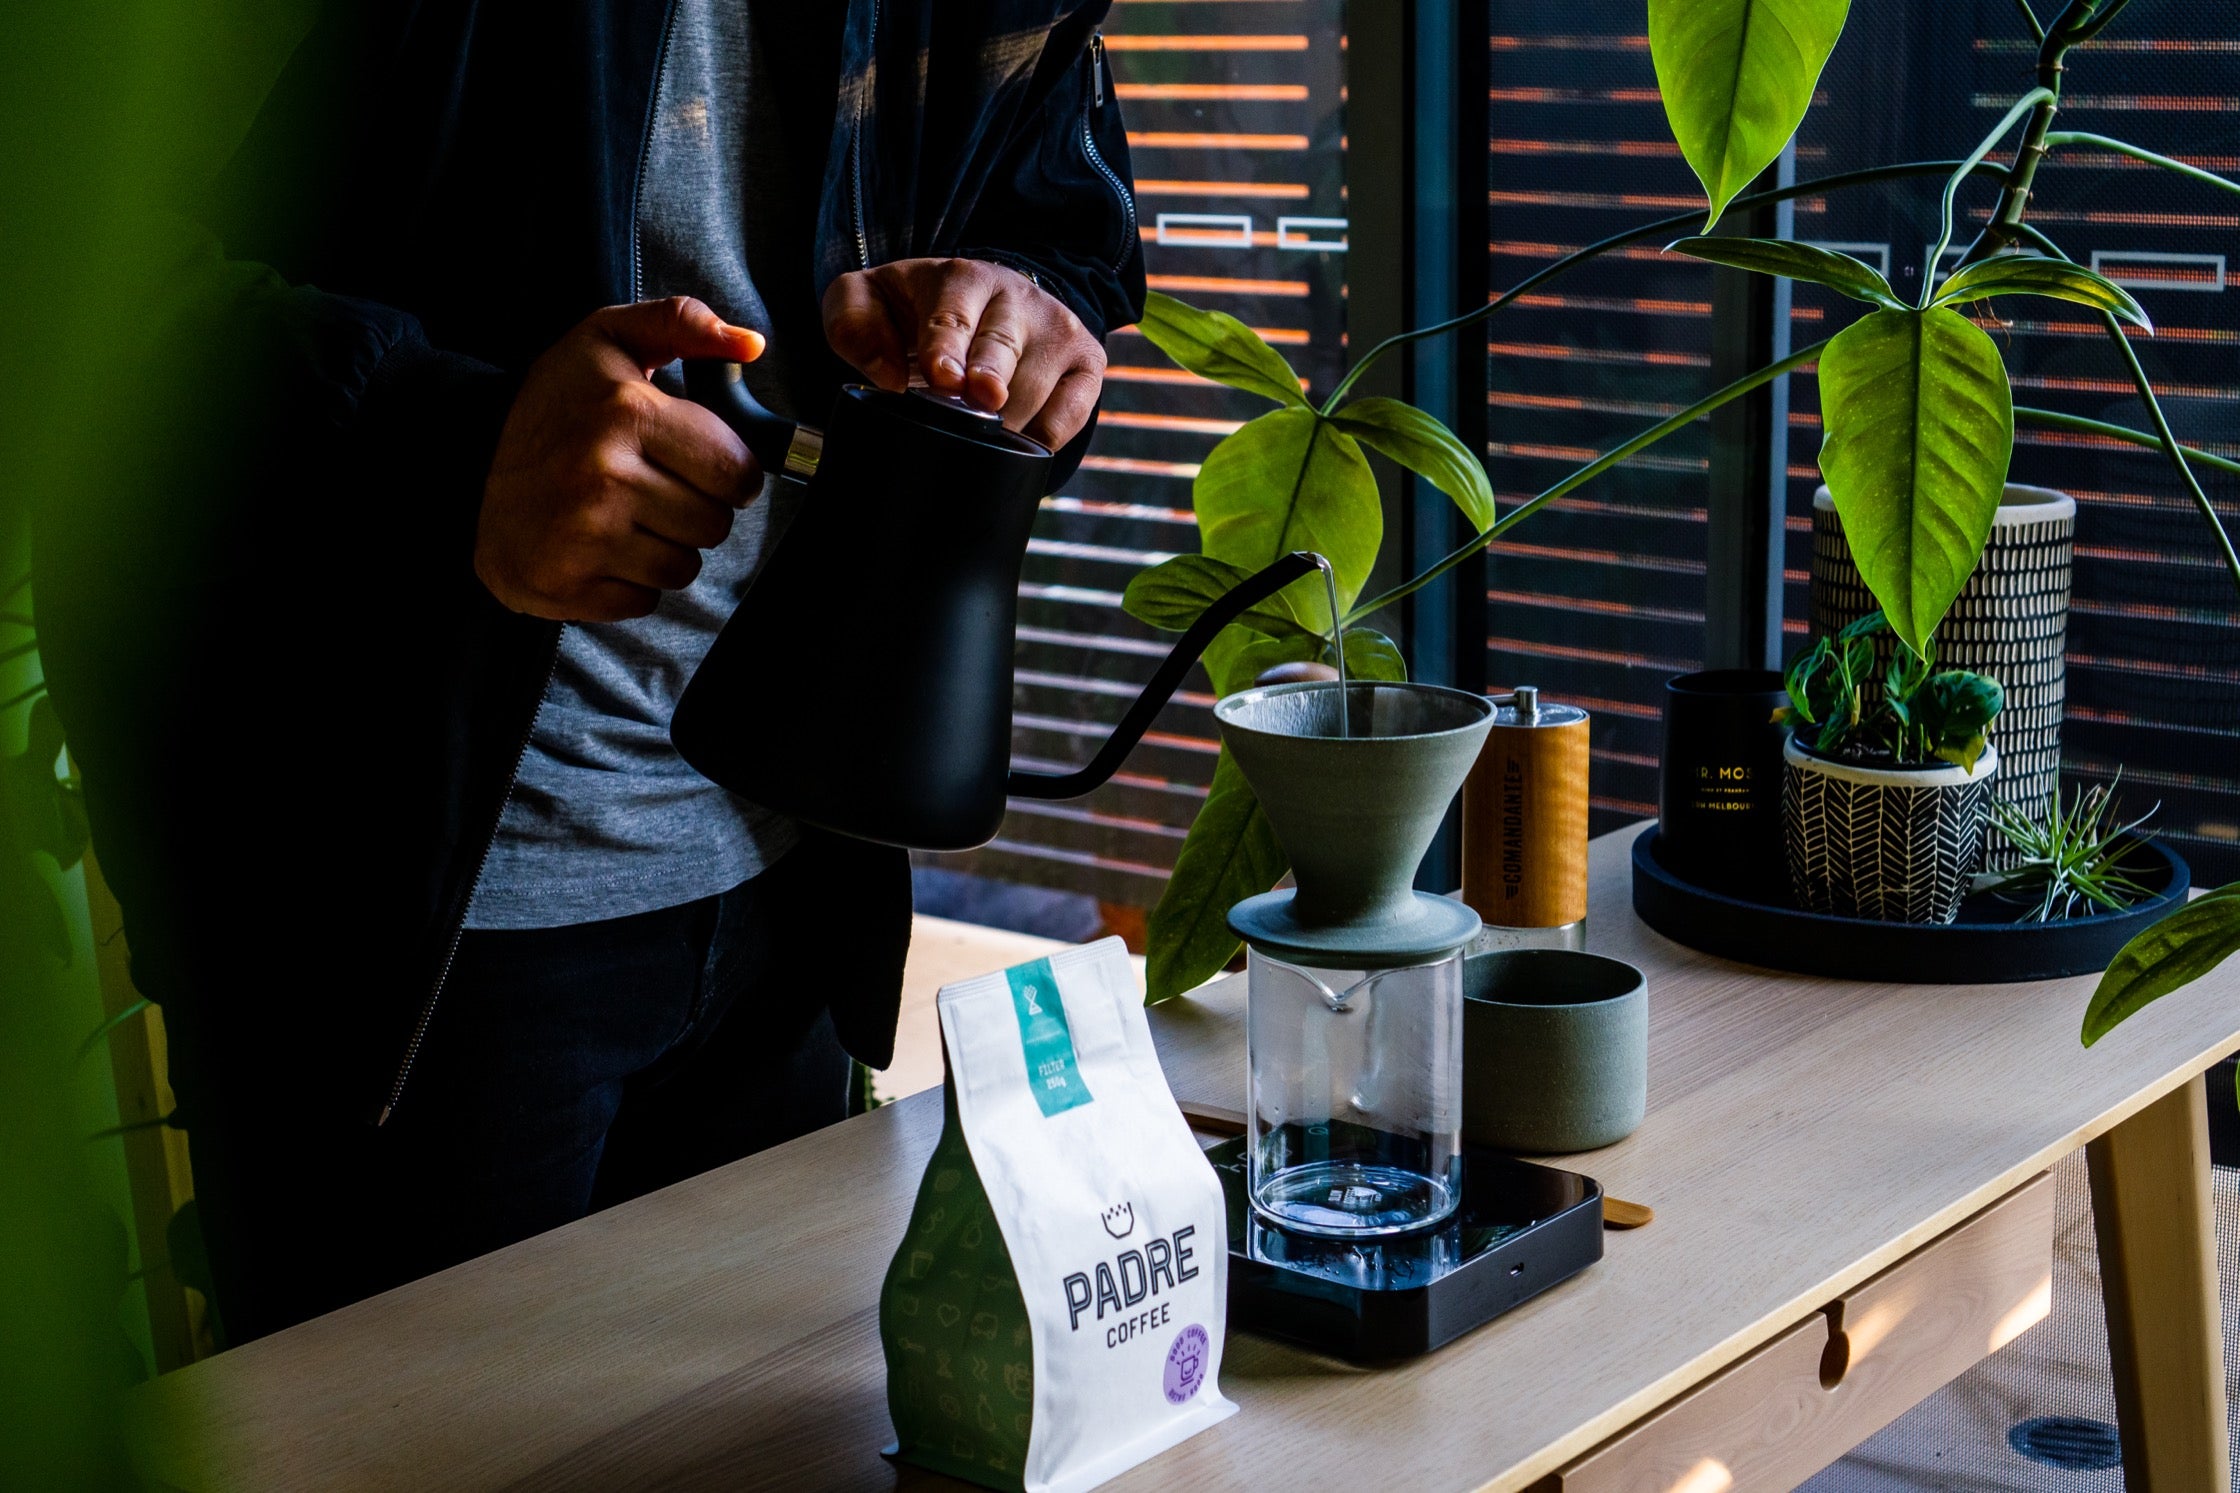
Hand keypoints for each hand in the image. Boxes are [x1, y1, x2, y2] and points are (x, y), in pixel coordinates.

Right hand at [476, 297, 765, 621]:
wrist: (466, 463)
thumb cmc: (558, 407)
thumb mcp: (608, 341)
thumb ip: (682, 323)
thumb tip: (751, 343)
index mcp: (624, 413)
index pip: (736, 471)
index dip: (730, 471)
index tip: (702, 464)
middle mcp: (602, 476)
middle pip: (714, 525)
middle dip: (696, 510)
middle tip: (654, 488)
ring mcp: (581, 536)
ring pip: (682, 569)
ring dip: (664, 549)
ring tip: (623, 516)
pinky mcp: (563, 583)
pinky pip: (642, 601)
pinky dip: (628, 582)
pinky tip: (598, 547)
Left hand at [822, 257, 1104, 448]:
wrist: (985, 302)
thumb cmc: (916, 311)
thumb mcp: (867, 301)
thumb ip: (854, 324)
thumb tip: (890, 376)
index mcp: (962, 278)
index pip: (954, 314)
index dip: (948, 348)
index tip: (943, 379)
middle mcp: (1017, 296)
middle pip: (1003, 345)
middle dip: (990, 376)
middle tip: (981, 402)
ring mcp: (1057, 328)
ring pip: (1036, 386)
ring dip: (1005, 419)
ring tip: (977, 433)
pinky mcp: (1087, 361)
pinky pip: (1074, 410)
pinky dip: (1046, 436)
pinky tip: (1017, 442)